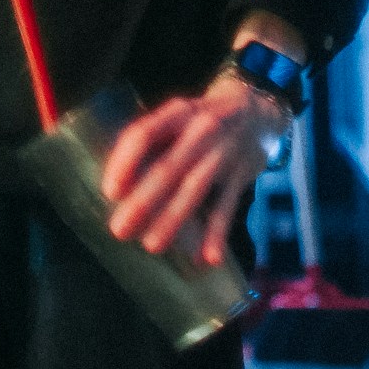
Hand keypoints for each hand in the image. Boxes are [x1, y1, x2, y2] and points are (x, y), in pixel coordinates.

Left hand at [99, 13, 306, 266]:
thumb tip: (117, 184)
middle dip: (142, 201)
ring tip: (152, 245)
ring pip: (195, 189)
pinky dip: (217, 233)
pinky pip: (228, 207)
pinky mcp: (242, 174)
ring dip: (173, 219)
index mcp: (177, 112)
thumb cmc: (202, 119)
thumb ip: (153, 143)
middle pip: (168, 167)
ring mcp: (224, 152)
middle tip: (119, 230)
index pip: (145, 134)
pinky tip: (207, 257)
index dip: (125, 162)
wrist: (257, 111)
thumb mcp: (178, 116)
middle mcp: (201, 129)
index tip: (110, 191)